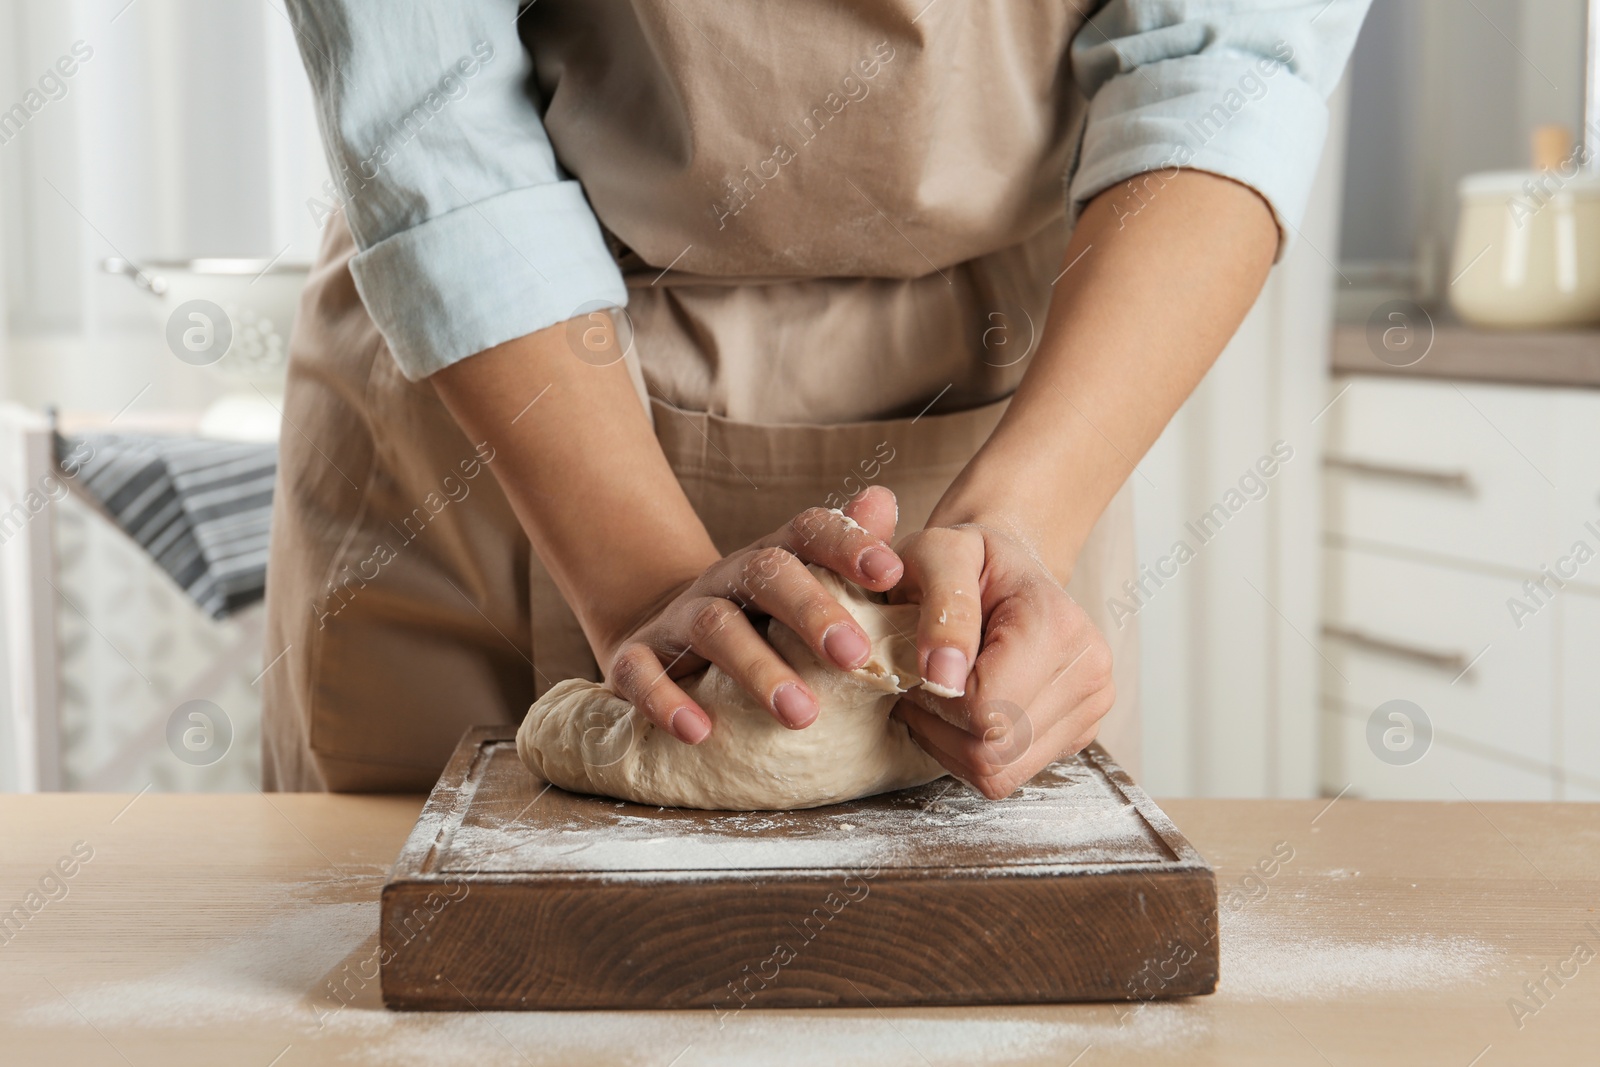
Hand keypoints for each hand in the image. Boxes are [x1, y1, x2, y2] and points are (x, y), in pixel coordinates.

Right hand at [596, 487, 904, 743]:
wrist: (661, 638)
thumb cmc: (758, 621)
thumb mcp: (805, 587)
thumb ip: (847, 552)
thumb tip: (884, 500)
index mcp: (773, 559)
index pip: (808, 531)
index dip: (847, 544)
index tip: (889, 572)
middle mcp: (726, 579)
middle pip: (766, 574)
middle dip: (812, 611)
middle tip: (854, 655)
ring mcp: (678, 618)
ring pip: (715, 628)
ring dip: (759, 670)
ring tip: (802, 715)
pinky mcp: (635, 658)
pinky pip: (642, 675)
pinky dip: (667, 703)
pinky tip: (699, 732)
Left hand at [891, 522, 1114, 798]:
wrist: (1006, 565)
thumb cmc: (966, 557)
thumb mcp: (938, 555)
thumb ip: (943, 611)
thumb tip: (944, 680)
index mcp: (1057, 627)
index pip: (986, 711)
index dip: (935, 701)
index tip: (919, 665)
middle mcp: (1089, 672)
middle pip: (994, 753)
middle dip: (940, 729)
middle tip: (920, 683)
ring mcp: (1092, 708)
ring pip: (1000, 774)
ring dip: (952, 745)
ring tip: (941, 694)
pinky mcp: (1078, 734)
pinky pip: (1010, 774)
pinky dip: (973, 752)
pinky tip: (964, 710)